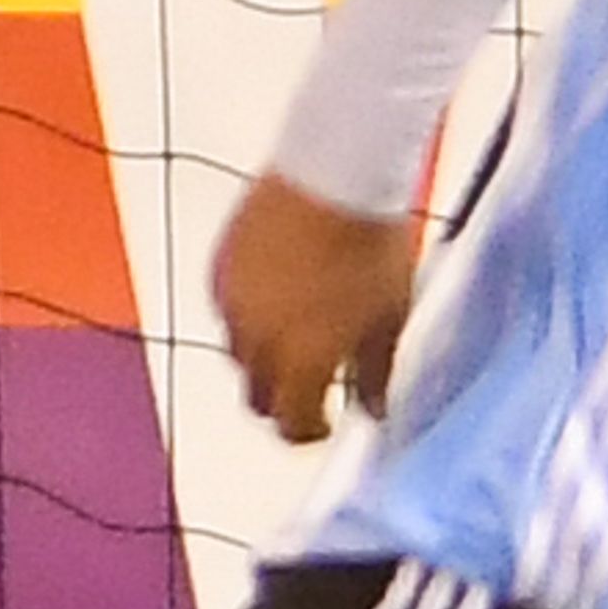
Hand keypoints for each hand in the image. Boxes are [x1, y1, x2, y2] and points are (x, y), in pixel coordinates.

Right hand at [213, 172, 421, 444]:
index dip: (310, 431)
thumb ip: (375, 376)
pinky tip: (277, 302)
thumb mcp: (389, 321)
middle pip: (257, 398)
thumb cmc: (370, 250)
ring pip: (239, 356)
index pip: (291, 426)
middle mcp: (256, 342)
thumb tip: (374, 413)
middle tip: (311, 390)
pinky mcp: (219, 267)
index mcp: (300, 363)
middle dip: (283, 403)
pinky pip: (227, 312)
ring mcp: (231, 304)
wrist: (332, 176)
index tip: (328, 422)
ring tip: (297, 340)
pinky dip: (249, 320)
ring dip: (264, 362)